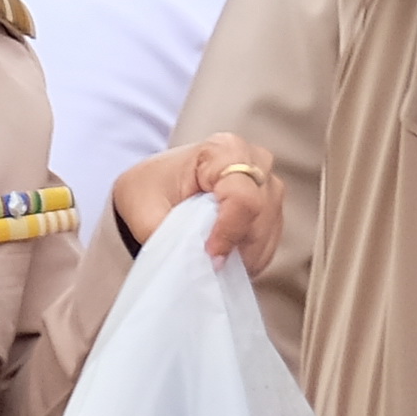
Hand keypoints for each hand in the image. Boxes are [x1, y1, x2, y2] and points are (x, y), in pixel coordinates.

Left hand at [110, 133, 284, 272]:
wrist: (155, 186)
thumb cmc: (148, 190)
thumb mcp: (144, 212)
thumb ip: (169, 237)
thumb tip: (192, 265)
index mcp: (224, 150)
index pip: (244, 198)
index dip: (229, 232)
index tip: (209, 255)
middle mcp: (256, 162)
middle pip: (261, 216)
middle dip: (237, 247)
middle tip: (207, 262)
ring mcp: (268, 184)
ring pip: (268, 232)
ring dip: (243, 255)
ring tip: (212, 260)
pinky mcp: (272, 207)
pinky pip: (270, 242)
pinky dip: (249, 258)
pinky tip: (225, 257)